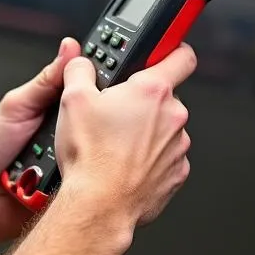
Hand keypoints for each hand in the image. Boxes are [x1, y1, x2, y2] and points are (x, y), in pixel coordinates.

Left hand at [0, 37, 83, 241]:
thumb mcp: (16, 106)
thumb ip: (44, 81)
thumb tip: (69, 49)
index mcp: (58, 105)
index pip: (88, 85)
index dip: (98, 80)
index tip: (103, 76)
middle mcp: (71, 129)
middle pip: (100, 116)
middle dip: (92, 119)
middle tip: (66, 126)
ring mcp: (77, 156)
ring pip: (99, 146)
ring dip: (83, 149)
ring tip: (56, 155)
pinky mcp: (79, 182)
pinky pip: (93, 174)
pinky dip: (84, 174)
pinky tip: (70, 174)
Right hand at [54, 43, 196, 229]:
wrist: (99, 206)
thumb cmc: (91, 157)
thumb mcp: (72, 99)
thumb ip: (78, 70)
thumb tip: (79, 63)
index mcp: (152, 91)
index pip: (182, 55)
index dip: (173, 48)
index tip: (167, 49)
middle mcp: (172, 116)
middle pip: (164, 96)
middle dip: (142, 100)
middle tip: (116, 109)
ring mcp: (177, 147)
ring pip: (164, 129)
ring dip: (146, 131)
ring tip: (116, 142)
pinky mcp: (176, 174)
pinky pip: (165, 157)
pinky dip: (148, 158)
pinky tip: (125, 163)